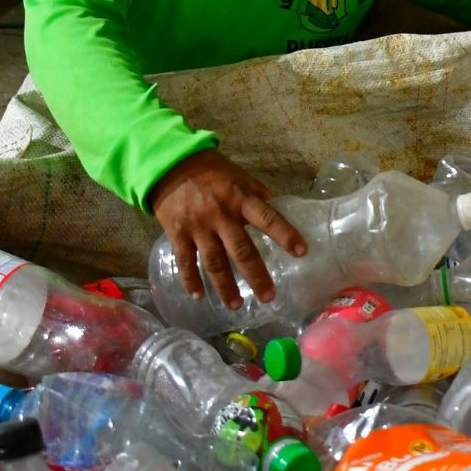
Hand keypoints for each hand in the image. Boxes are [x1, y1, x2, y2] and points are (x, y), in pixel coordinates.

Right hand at [149, 149, 306, 306]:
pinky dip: (190, 280)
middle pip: (241, 250)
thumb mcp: (239, 177)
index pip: (267, 218)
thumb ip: (258, 196)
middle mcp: (220, 215)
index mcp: (240, 199)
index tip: (301, 252)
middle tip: (268, 296)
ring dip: (225, 286)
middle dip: (256, 275)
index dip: (285, 234)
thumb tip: (280, 211)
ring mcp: (198, 227)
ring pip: (214, 262)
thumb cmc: (211, 172)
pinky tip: (198, 297)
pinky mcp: (177, 234)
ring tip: (236, 306)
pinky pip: (185, 261)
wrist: (169, 165)